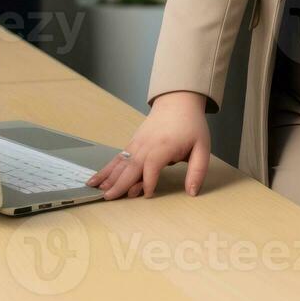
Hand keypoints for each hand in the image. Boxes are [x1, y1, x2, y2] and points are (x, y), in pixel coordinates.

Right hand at [86, 90, 210, 198]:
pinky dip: (107, 168)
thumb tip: (192, 192)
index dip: (148, 183)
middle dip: (120, 183)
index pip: (152, 167)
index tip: (148, 195)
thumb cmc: (191, 126)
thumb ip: (197, 171)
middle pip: (131, 166)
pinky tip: (96, 179)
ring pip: (121, 162)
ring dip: (108, 176)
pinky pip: (118, 157)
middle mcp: (146, 145)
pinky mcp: (133, 143)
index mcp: (163, 146)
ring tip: (96, 190)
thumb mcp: (202, 148)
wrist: (178, 102)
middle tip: (109, 198)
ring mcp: (137, 143)